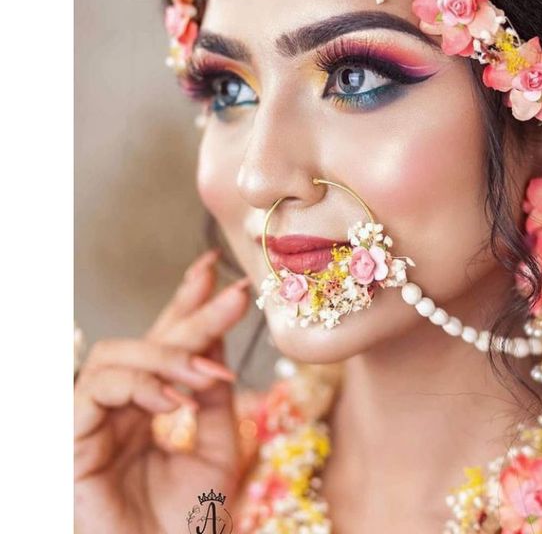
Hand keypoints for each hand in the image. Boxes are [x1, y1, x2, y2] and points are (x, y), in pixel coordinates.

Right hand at [74, 249, 251, 533]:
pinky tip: (174, 401)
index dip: (186, 303)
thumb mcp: (218, 447)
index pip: (165, 343)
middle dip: (193, 314)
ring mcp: (93, 422)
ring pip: (119, 355)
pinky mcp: (71, 438)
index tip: (213, 267)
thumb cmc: (190, 524)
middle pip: (148, 340)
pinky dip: (141, 385)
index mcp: (150, 408)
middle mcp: (119, 409)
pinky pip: (98, 388)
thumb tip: (218, 343)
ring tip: (209, 374)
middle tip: (235, 295)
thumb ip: (214, 395)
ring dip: (170, 355)